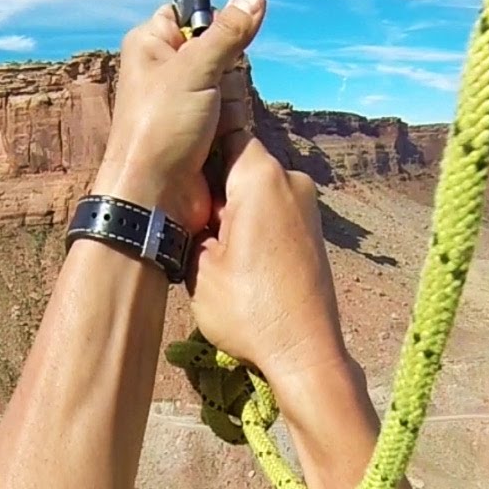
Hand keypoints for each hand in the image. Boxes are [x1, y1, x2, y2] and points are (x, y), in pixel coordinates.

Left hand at [93, 0, 265, 232]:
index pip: (186, 14)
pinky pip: (228, 116)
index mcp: (149, 45)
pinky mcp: (197, 130)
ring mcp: (181, 102)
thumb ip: (228, 32)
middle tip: (214, 92)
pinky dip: (234, 125)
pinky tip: (225, 138)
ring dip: (232, 103)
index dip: (210, 24)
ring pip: (227, 86)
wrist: (153, 196)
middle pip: (216, 51)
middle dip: (228, 71)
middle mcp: (162, 71)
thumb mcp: (196, 69)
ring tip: (216, 122)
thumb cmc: (161, 128)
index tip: (224, 41)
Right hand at [185, 133, 350, 394]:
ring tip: (212, 249)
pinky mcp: (312, 229)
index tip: (176, 175)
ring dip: (232, 211)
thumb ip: (191, 222)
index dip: (196, 152)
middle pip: (239, 164)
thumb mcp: (198, 263)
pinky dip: (252, 226)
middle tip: (188, 222)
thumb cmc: (250, 310)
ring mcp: (307, 205)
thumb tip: (187, 206)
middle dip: (213, 188)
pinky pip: (273, 211)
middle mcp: (291, 180)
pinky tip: (238, 261)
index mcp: (261, 177)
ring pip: (255, 190)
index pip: (223, 134)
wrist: (304, 354)